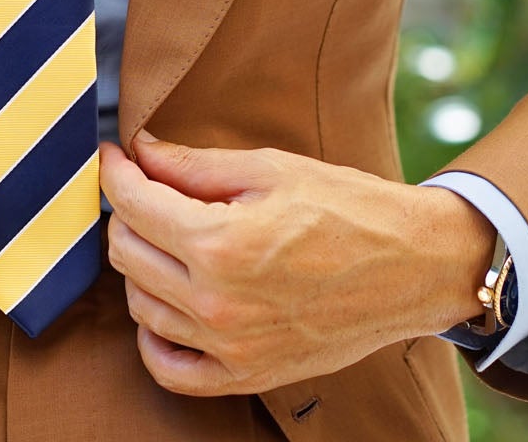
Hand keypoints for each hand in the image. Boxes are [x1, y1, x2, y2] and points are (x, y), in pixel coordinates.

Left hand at [98, 131, 493, 395]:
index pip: (132, 204)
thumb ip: (195, 165)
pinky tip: (166, 304)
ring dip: (140, 266)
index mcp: (221, 242)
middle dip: (126, 213)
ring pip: (140, 304)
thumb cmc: (348, 208)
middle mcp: (218, 302)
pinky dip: (154, 337)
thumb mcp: (271, 169)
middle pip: (126, 254)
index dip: (114, 172)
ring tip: (166, 238)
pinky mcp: (247, 374)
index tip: (114, 156)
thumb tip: (141, 152)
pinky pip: (170, 368)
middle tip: (145, 190)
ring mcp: (230, 346)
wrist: (413, 267)